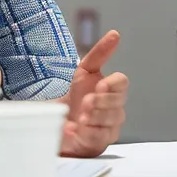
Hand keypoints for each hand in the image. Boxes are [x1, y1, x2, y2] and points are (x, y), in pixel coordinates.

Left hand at [58, 30, 128, 157]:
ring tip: (80, 117)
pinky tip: (73, 129)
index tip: (99, 85)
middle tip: (86, 103)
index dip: (113, 84)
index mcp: (111, 89)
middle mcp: (114, 107)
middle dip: (102, 101)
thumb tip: (115, 34)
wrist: (54, 122)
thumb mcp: (82, 72)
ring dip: (95, 116)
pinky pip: (99, 137)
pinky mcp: (99, 142)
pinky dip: (85, 132)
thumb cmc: (72, 97)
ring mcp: (109, 126)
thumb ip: (99, 54)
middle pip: (118, 102)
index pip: (122, 83)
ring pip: (111, 120)